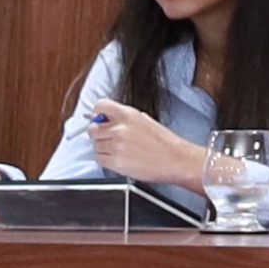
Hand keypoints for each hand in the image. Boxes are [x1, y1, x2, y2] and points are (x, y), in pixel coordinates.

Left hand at [77, 95, 211, 185]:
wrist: (176, 159)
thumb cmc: (163, 142)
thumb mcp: (144, 120)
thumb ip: (124, 118)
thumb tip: (106, 118)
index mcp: (128, 114)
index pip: (100, 106)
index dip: (96, 113)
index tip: (98, 119)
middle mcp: (120, 128)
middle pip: (92, 129)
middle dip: (98, 134)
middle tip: (107, 139)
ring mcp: (116, 145)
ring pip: (95, 146)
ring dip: (103, 149)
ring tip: (118, 151)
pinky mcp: (116, 161)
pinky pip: (99, 159)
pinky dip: (105, 161)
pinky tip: (118, 159)